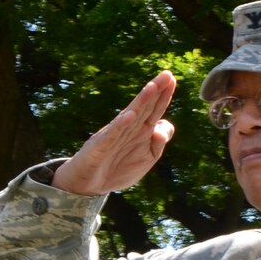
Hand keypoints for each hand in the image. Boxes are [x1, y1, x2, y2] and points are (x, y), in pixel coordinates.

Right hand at [51, 72, 176, 195]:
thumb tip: (164, 125)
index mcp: (140, 131)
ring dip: (141, 102)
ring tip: (152, 88)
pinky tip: (130, 116)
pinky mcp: (102, 146)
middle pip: (144, 107)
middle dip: (155, 91)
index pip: (154, 110)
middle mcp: (128, 129)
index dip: (163, 96)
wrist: (89, 185)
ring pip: (130, 116)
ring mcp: (114, 135)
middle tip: (167, 74)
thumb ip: (159, 142)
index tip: (172, 79)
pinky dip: (121, 125)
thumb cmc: (118, 169)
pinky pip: (113, 134)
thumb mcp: (147, 158)